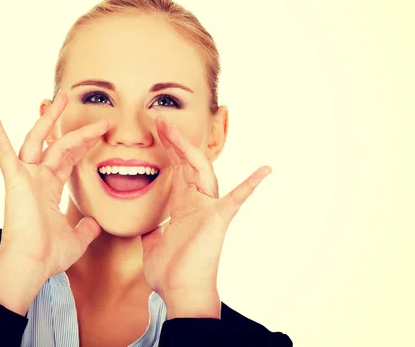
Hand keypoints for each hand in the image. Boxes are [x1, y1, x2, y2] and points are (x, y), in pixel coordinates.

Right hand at [0, 91, 107, 279]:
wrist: (30, 264)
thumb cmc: (48, 255)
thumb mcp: (76, 239)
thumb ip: (86, 228)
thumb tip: (96, 223)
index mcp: (48, 190)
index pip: (66, 160)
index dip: (81, 144)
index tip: (99, 132)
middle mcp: (36, 180)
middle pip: (56, 145)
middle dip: (72, 126)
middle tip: (82, 107)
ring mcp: (24, 177)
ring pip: (37, 140)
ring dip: (48, 118)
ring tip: (60, 97)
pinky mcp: (14, 179)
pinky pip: (4, 151)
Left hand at [141, 116, 271, 317]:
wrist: (180, 294)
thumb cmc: (170, 273)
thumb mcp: (154, 244)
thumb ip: (153, 230)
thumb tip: (148, 225)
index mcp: (183, 206)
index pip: (177, 171)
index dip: (169, 150)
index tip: (157, 132)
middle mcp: (198, 203)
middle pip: (188, 164)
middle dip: (175, 141)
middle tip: (160, 121)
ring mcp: (209, 209)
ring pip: (202, 171)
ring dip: (188, 149)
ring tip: (172, 129)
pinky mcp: (218, 220)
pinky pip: (237, 199)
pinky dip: (251, 185)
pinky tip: (265, 169)